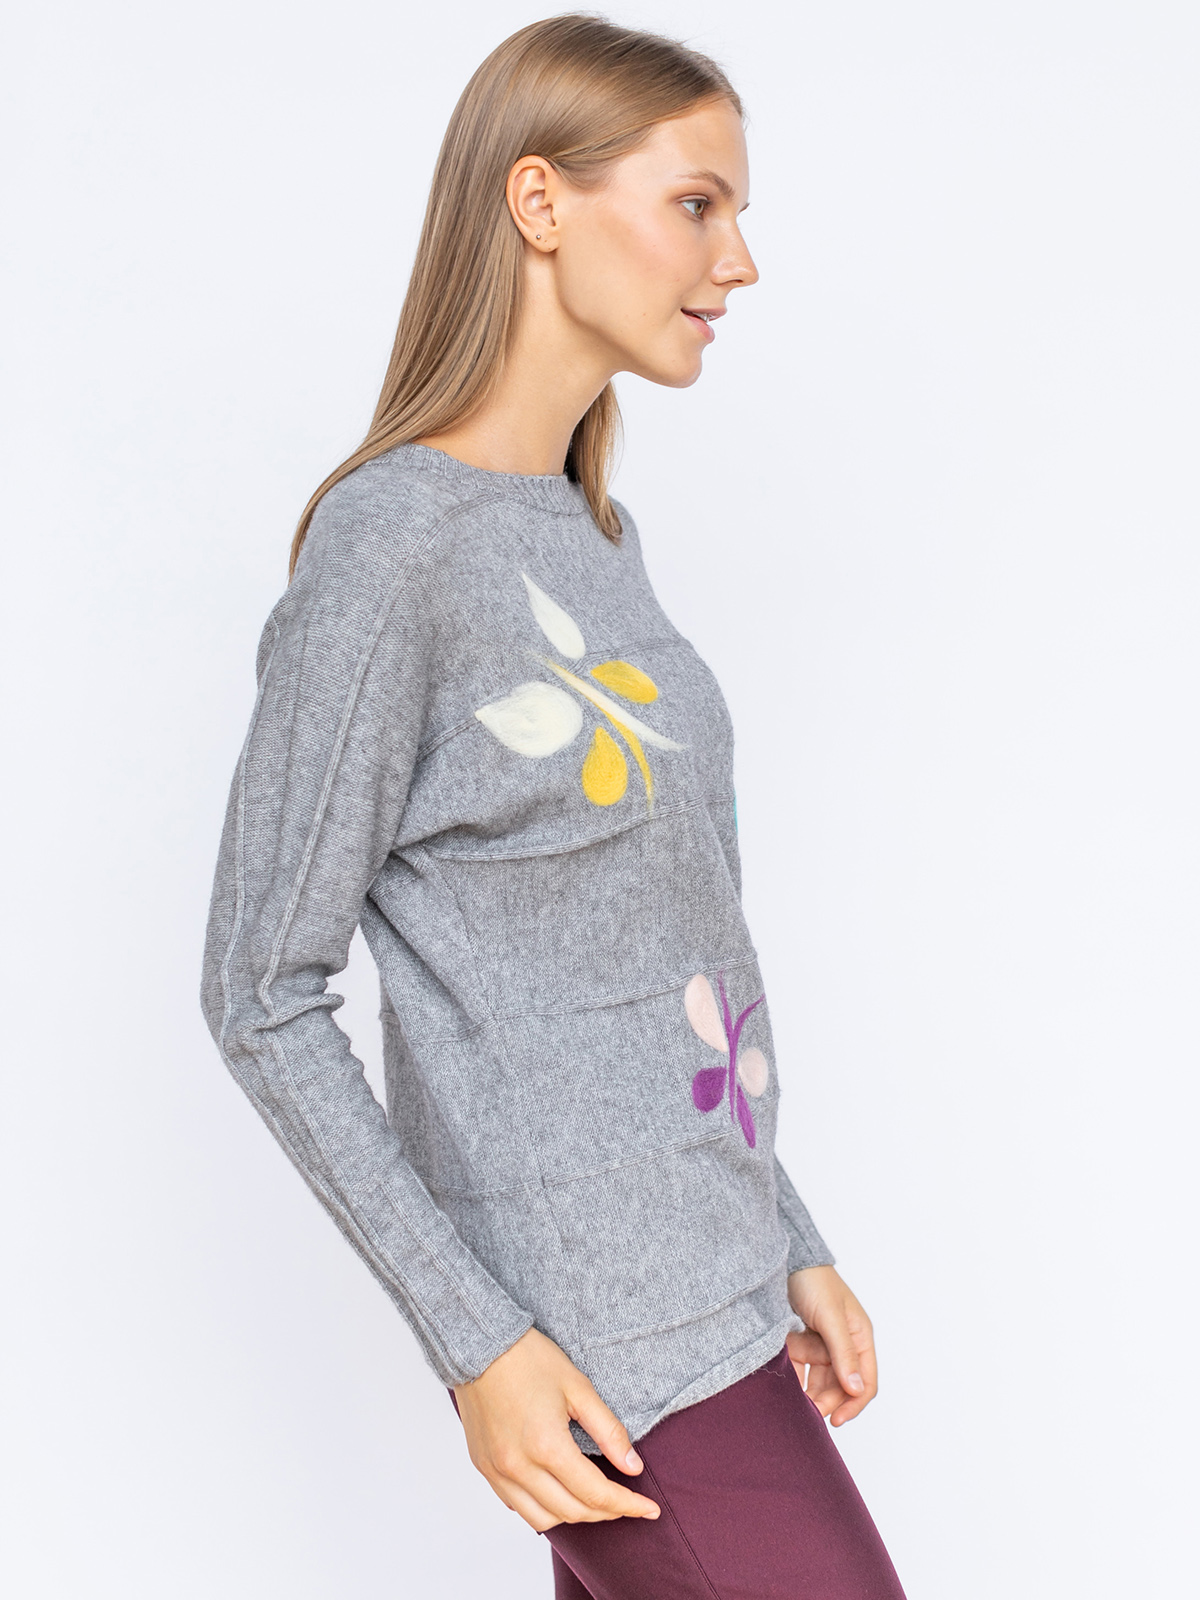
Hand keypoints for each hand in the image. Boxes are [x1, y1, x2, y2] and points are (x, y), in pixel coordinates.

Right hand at [452, 1326, 661, 1531]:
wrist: (480, 1346)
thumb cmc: (530, 1359)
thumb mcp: (579, 1388)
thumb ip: (609, 1431)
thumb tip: (634, 1467)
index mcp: (546, 1446)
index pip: (596, 1494)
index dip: (628, 1506)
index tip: (651, 1510)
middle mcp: (519, 1467)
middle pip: (572, 1513)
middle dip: (607, 1514)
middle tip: (629, 1504)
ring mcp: (498, 1471)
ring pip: (543, 1519)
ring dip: (574, 1516)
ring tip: (596, 1502)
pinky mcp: (484, 1468)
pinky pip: (517, 1506)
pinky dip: (543, 1508)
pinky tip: (559, 1493)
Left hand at [785, 1265, 877, 1426]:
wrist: (786, 1260)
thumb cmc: (814, 1282)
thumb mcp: (831, 1318)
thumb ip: (843, 1353)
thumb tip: (856, 1389)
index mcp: (860, 1337)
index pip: (865, 1382)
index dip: (853, 1405)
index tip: (834, 1420)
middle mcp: (846, 1343)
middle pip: (841, 1385)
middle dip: (826, 1400)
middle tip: (807, 1413)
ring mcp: (825, 1342)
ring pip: (821, 1379)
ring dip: (809, 1389)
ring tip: (794, 1398)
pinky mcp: (807, 1339)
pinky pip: (804, 1366)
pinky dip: (796, 1374)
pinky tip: (785, 1380)